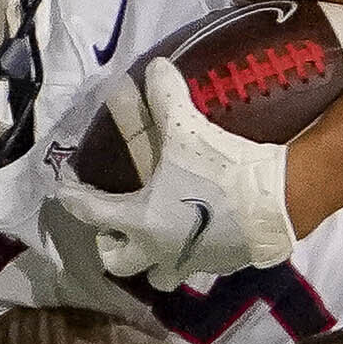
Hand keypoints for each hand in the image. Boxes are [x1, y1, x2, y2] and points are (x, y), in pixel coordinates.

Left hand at [60, 58, 295, 288]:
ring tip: (157, 237)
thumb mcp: (187, 127)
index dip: (73, 196)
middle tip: (117, 223)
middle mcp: (158, 250)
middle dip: (114, 245)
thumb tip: (155, 68)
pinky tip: (198, 232)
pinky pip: (193, 266)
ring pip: (157, 275)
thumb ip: (166, 97)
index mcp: (139, 220)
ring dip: (151, 260)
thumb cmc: (220, 169)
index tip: (65, 188)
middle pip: (119, 262)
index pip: (90, 211)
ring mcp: (189, 262)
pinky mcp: (220, 265)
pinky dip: (189, 253)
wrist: (277, 201)